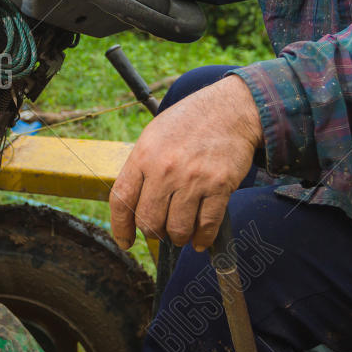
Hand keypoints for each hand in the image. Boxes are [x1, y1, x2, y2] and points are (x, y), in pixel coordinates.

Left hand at [110, 77, 262, 252]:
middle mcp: (165, 169)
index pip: (121, 200)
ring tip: (182, 232)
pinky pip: (207, 225)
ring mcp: (193, 179)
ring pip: (177, 229)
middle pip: (149, 221)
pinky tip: (201, 238)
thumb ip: (141, 168)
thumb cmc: (190, 122)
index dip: (120, 227)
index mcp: (143, 155)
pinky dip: (203, 239)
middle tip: (163, 229)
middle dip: (155, 232)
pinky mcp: (219, 186)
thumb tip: (133, 205)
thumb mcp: (154, 136)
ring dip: (179, 237)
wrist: (230, 109)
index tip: (125, 241)